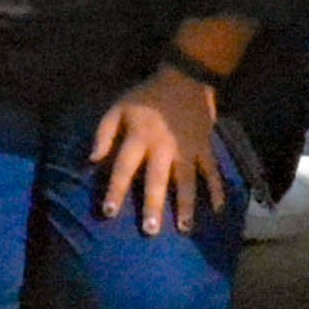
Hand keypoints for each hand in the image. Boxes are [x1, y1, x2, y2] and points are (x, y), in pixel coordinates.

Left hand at [88, 65, 222, 234]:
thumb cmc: (146, 96)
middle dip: (153, 205)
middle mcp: (162, 147)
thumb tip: (91, 161)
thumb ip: (103, 134)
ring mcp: (187, 149)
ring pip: (186, 180)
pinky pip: (212, 170)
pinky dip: (216, 188)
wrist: (185, 77)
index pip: (123, 167)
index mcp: (139, 137)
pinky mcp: (204, 147)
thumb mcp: (118, 107)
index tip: (109, 213)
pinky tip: (218, 209)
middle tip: (151, 231)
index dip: (115, 190)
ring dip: (186, 205)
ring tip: (185, 228)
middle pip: (156, 180)